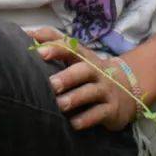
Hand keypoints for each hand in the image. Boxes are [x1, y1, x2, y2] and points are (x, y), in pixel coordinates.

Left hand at [24, 25, 142, 132]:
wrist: (128, 89)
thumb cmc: (89, 71)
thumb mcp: (76, 56)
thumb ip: (53, 41)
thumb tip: (27, 31)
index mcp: (83, 57)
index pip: (71, 48)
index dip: (56, 48)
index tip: (39, 52)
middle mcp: (95, 71)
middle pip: (83, 70)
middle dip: (67, 77)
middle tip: (52, 84)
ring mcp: (105, 90)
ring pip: (90, 93)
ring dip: (75, 99)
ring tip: (60, 105)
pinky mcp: (111, 109)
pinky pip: (99, 114)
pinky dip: (86, 119)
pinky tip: (74, 123)